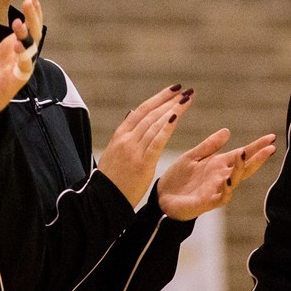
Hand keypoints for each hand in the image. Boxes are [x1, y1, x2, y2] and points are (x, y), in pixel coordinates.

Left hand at [0, 0, 43, 114]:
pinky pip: (18, 76)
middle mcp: (17, 60)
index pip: (28, 28)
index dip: (32, 14)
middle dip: (33, 20)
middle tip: (30, 2)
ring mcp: (14, 74)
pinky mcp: (8, 88)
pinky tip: (18, 50)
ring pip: (29, 55)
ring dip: (27, 40)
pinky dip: (20, 64)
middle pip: (33, 37)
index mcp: (11, 50)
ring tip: (19, 25)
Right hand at [98, 85, 192, 206]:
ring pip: (155, 124)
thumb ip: (124, 134)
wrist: (102, 200)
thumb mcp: (113, 152)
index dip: (158, 98)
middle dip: (169, 100)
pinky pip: (156, 141)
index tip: (173, 90)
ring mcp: (134, 150)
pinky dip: (167, 127)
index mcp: (119, 135)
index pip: (141, 110)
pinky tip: (177, 116)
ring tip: (187, 99)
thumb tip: (131, 114)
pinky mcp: (143, 163)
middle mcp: (126, 139)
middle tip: (185, 90)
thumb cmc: (111, 179)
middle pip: (150, 114)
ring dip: (173, 110)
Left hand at [158, 130, 277, 220]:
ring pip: (235, 179)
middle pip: (245, 166)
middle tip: (271, 147)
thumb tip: (227, 131)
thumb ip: (210, 145)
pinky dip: (227, 188)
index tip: (271, 137)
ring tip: (245, 155)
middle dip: (258, 157)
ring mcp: (217, 189)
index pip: (243, 154)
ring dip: (241, 168)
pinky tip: (230, 180)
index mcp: (219, 164)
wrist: (162, 197)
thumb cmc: (178, 178)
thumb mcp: (193, 156)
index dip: (257, 146)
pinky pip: (222, 196)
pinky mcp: (208, 202)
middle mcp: (222, 176)